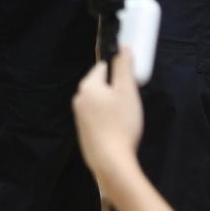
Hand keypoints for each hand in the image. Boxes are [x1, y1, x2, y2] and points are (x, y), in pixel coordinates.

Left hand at [71, 50, 145, 176]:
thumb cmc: (121, 124)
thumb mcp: (127, 91)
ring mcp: (80, 118)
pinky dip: (108, 122)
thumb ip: (124, 67)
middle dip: (116, 92)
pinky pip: (98, 120)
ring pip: (100, 103)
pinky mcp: (84, 134)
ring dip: (112, 107)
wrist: (111, 161)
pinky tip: (118, 132)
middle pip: (101, 86)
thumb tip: (123, 49)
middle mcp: (79, 100)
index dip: (119, 73)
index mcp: (87, 86)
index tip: (130, 85)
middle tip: (129, 104)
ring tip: (125, 120)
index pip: (103, 68)